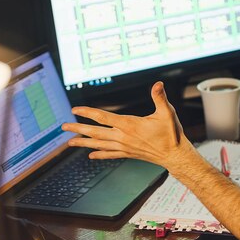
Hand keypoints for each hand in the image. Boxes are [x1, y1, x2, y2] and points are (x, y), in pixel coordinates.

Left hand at [62, 81, 194, 169]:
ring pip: (99, 144)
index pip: (103, 117)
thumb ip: (160, 98)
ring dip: (83, 142)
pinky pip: (110, 154)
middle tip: (64, 126)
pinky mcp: (128, 153)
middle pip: (95, 132)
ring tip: (70, 141)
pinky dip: (99, 154)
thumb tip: (158, 85)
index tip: (75, 109)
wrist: (175, 155)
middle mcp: (123, 137)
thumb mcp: (167, 112)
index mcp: (129, 125)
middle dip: (78, 128)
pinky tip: (91, 155)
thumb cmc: (171, 134)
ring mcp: (125, 147)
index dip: (87, 112)